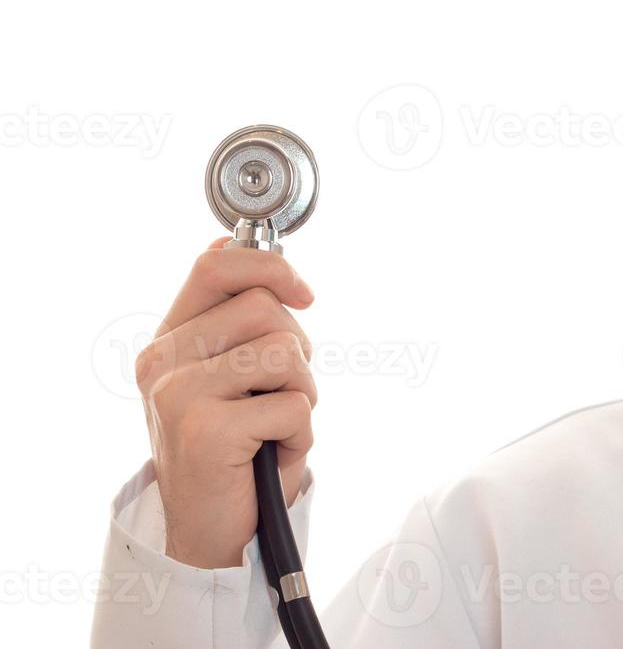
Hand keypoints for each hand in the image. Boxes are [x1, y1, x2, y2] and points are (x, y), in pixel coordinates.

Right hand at [135, 238, 317, 568]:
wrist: (214, 530)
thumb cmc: (236, 447)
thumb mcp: (231, 374)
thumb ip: (236, 318)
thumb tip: (247, 249)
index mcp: (169, 339)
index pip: (215, 264)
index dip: (271, 266)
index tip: (304, 294)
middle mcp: (162, 361)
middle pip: (265, 308)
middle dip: (297, 350)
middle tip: (280, 393)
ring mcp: (178, 395)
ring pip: (286, 353)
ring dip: (303, 393)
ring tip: (276, 424)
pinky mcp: (205, 431)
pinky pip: (294, 406)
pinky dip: (303, 435)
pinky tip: (274, 455)